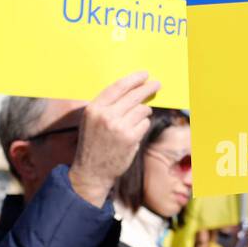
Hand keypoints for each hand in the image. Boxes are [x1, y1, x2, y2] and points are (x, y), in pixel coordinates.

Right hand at [68, 71, 159, 207]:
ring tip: (138, 117)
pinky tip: (134, 132)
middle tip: (156, 84)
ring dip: (144, 112)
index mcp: (94, 109)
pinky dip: (142, 126)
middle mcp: (106, 116)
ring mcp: (119, 127)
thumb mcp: (91, 121)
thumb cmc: (93, 144)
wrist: (92, 171)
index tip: (144, 75)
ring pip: (142, 110)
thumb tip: (132, 89)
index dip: (133, 79)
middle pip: (133, 96)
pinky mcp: (130, 138)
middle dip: (147, 89)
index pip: (117, 87)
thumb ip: (106, 105)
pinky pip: (144, 124)